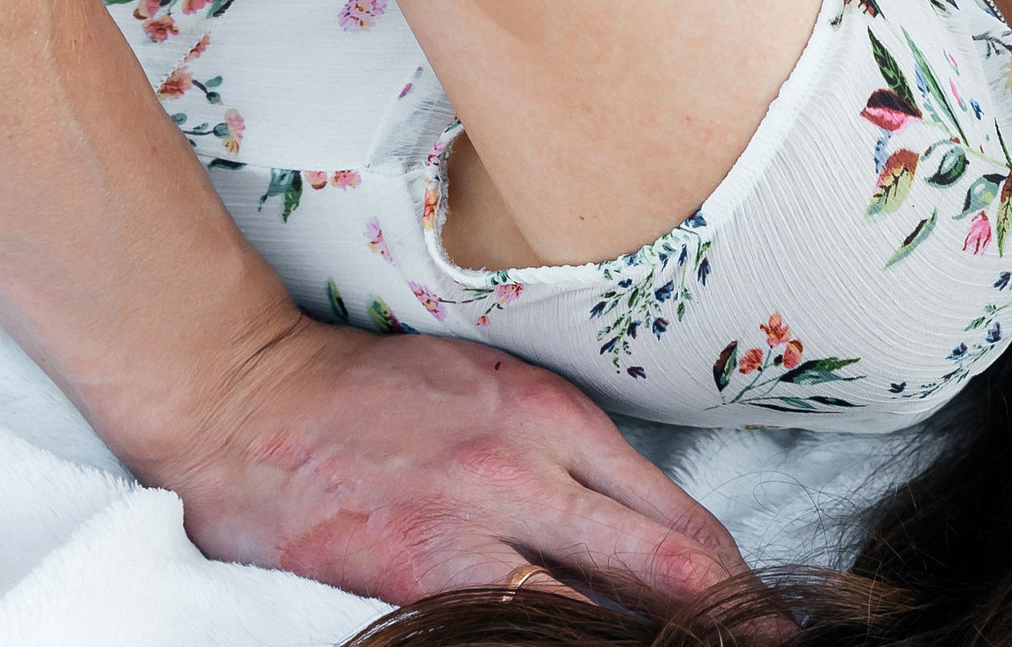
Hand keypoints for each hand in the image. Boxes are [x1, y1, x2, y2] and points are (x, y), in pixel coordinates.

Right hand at [140, 309, 745, 605]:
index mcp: (558, 418)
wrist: (247, 400)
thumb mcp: (496, 389)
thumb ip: (570, 456)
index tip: (764, 611)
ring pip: (597, 607)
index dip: (732, 573)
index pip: (678, 511)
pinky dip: (556, 644)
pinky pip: (512, 628)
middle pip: (666, 559)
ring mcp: (473, 525)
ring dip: (649, 638)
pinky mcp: (413, 574)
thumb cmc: (377, 394)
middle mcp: (531, 467)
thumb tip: (641, 524)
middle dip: (726, 617)